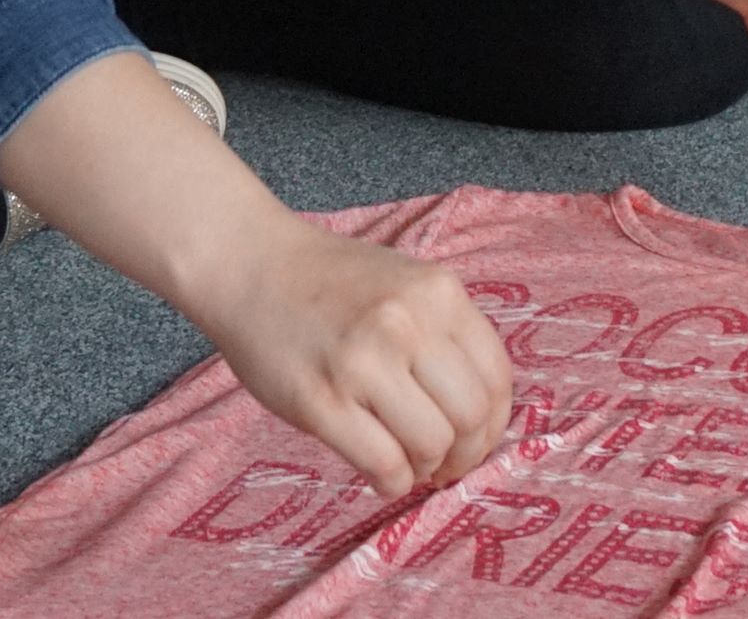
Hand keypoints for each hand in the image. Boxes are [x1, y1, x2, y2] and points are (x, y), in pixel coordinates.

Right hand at [184, 217, 515, 497]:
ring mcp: (362, 363)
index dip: (494, 424)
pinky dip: (392, 482)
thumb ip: (444, 333)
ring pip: (431, 445)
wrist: (250, 266)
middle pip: (471, 417)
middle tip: (445, 462)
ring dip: (427, 470)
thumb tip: (480, 416)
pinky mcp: (321, 402)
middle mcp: (407, 324)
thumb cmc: (329, 281)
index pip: (496, 377)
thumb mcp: (406, 283)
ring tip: (408, 463)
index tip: (477, 440)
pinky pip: (383, 464)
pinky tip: (381, 473)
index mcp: (438, 293)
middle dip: (465, 454)